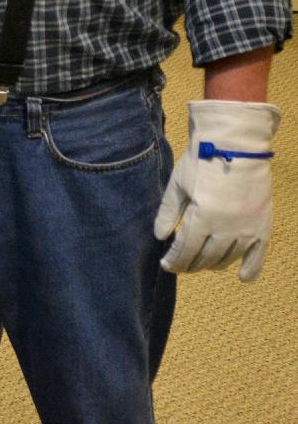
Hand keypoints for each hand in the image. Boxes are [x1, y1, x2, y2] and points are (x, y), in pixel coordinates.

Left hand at [154, 99, 280, 281]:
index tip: (166, 265)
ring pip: (228, 258)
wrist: (236, 145)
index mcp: (202, 219)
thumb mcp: (177, 185)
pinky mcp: (263, 225)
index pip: (185, 251)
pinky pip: (259, 255)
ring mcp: (247, 229)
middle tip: (180, 264)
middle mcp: (226, 229)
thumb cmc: (201, 162)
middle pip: (206, 258)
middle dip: (190, 264)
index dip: (174, 261)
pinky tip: (242, 278)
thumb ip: (167, 213)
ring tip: (201, 264)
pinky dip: (251, 268)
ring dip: (212, 264)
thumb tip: (160, 237)